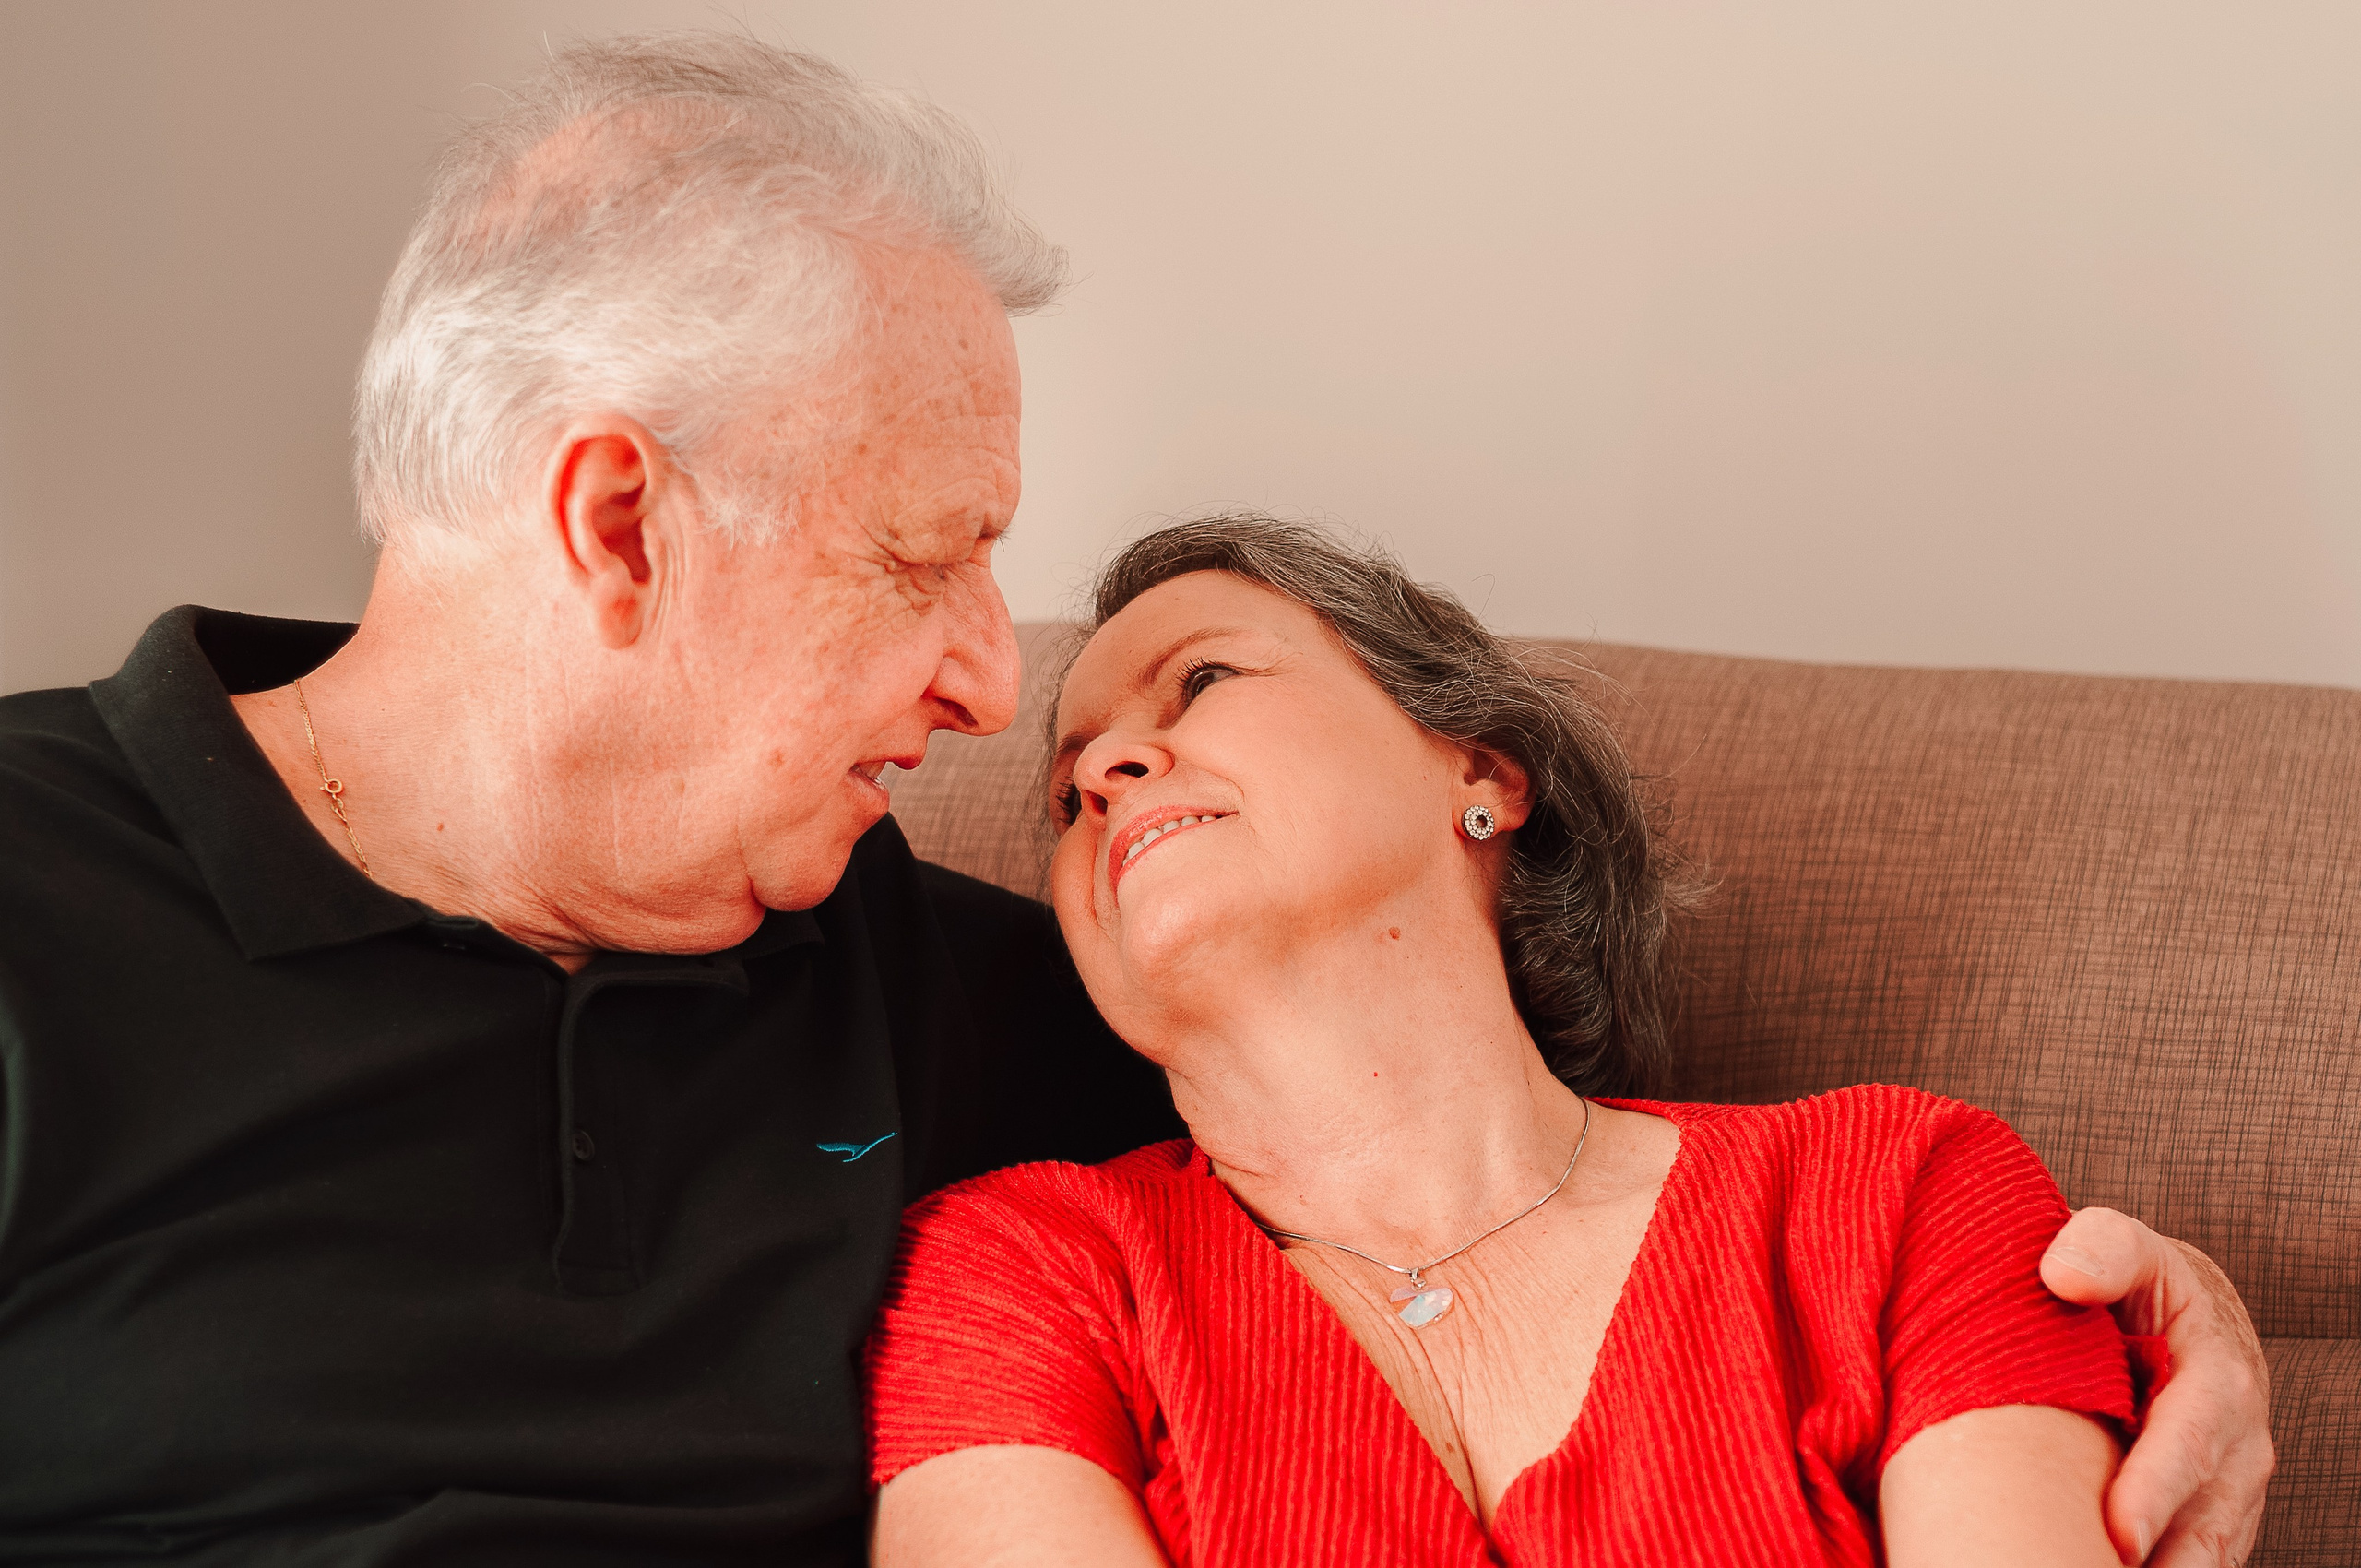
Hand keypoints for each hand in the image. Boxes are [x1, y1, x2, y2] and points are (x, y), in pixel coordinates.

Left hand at [2040, 1207, 2274, 1565]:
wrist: (2185, 1316)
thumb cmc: (2141, 1282)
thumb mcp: (2127, 1247)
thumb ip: (2101, 1249)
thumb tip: (2062, 1276)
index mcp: (2217, 1383)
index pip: (2186, 1448)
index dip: (2153, 1495)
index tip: (2118, 1537)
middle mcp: (2235, 1451)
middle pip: (2198, 1528)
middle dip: (2156, 1563)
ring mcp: (2226, 1496)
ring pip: (2198, 1560)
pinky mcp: (2205, 1525)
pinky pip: (2187, 1566)